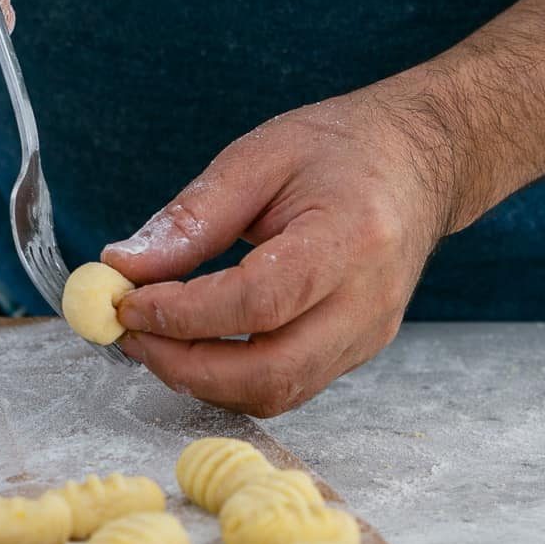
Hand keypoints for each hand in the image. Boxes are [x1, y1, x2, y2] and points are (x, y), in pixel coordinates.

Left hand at [103, 72, 467, 416]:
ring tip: (157, 342)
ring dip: (203, 381)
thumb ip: (191, 218)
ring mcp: (368, 336)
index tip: (129, 304)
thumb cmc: (342, 150)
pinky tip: (198, 348)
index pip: (260, 301)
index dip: (185, 315)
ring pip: (276, 393)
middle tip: (133, 337)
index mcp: (350, 238)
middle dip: (186, 366)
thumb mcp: (259, 158)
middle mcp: (367, 302)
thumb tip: (124, 266)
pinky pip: (287, 388)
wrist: (420, 166)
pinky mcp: (358, 352)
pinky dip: (231, 380)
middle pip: (271, 372)